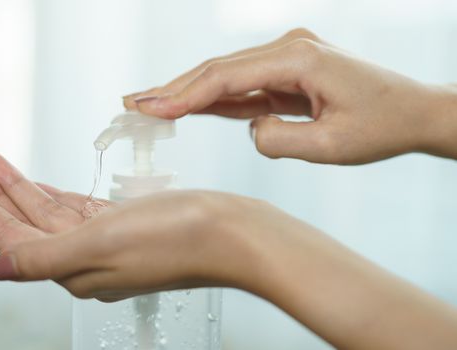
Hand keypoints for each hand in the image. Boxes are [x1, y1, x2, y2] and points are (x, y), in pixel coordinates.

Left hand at [0, 152, 267, 300]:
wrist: (232, 233)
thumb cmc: (177, 238)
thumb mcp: (100, 244)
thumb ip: (43, 256)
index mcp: (75, 268)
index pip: (12, 238)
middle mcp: (88, 259)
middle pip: (27, 224)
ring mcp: (109, 241)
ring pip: (52, 213)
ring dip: (23, 188)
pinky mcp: (128, 225)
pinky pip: (79, 210)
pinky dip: (58, 194)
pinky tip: (46, 185)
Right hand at [124, 28, 456, 163]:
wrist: (412, 112)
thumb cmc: (381, 125)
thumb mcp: (331, 146)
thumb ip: (279, 140)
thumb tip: (252, 129)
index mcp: (299, 59)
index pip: (226, 78)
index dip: (184, 95)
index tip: (150, 109)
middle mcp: (289, 50)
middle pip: (217, 70)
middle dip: (173, 89)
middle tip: (133, 103)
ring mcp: (286, 59)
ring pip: (225, 77)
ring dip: (187, 92)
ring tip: (150, 105)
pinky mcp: (286, 74)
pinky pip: (242, 88)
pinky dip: (213, 99)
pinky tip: (187, 107)